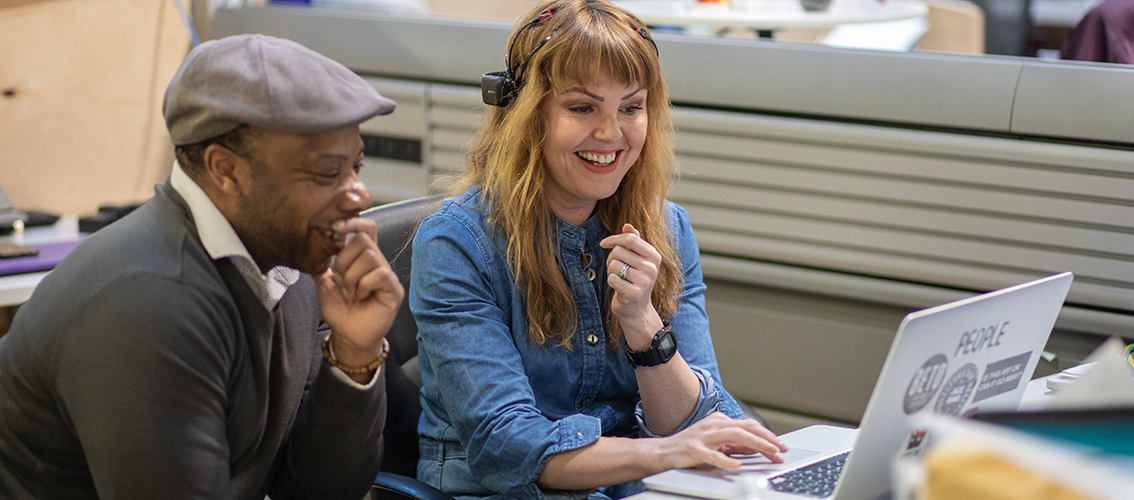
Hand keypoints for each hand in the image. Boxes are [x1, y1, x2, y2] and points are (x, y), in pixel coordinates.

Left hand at [315, 217, 403, 376]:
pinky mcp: (393, 289)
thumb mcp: (324, 283)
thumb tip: (316, 245)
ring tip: (351, 292)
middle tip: (341, 281)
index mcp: (361, 258)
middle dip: (345, 260)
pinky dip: (363, 286)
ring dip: (352, 276)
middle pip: (364, 239)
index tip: (334, 227)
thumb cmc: (340, 311)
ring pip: (370, 256)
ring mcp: (387, 275)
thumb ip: (322, 264)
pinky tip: (361, 297)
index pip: (365, 228)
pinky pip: (379, 274)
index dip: (353, 222)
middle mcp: (377, 263)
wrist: (348, 336)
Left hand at [600, 223, 663, 348]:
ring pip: (614, 265)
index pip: (630, 239)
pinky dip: (611, 281)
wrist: (636, 308)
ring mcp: (644, 281)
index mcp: (654, 255)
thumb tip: (627, 225)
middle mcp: (652, 267)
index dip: (613, 239)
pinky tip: (618, 286)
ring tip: (619, 277)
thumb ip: (633, 241)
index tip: (603, 243)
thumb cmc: (634, 279)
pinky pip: (612, 279)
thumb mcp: (636, 259)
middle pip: (619, 251)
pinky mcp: (634, 293)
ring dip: (611, 271)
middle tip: (617, 268)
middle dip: (612, 258)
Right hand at [653, 413, 788, 471]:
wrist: (660, 452)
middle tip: (782, 449)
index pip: (748, 425)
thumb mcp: (715, 444)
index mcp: (718, 422)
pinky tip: (737, 465)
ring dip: (756, 444)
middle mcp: (713, 425)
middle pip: (746, 427)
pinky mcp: (693, 449)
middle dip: (767, 438)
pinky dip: (727, 459)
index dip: (767, 435)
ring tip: (770, 453)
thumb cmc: (687, 449)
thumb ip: (734, 445)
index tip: (781, 446)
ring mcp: (703, 436)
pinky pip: (713, 454)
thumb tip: (757, 448)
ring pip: (735, 435)